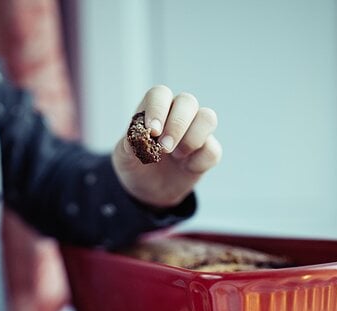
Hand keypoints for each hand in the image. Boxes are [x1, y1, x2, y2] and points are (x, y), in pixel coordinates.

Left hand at [112, 85, 221, 207]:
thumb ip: (128, 146)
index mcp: (155, 109)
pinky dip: (199, 161)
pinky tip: (186, 167)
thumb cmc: (136, 165)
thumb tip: (135, 139)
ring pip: (208, 118)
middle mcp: (178, 114)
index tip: (152, 131)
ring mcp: (196, 131)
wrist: (148, 190)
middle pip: (188, 101)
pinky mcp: (208, 151)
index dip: (157, 109)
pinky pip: (212, 150)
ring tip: (177, 156)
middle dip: (177, 125)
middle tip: (164, 148)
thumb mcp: (124, 158)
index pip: (160, 94)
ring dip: (193, 138)